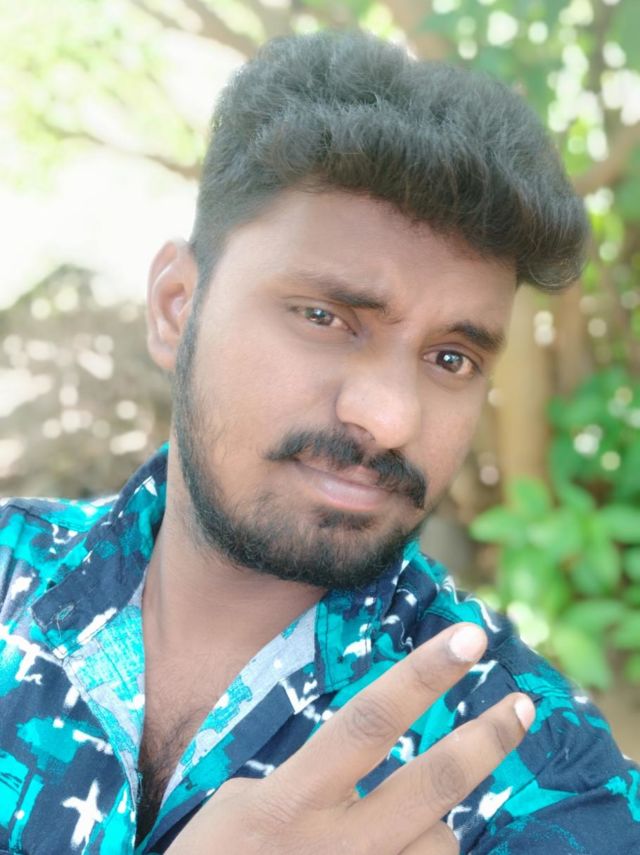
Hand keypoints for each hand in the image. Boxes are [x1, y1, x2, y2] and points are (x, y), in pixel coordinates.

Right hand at [165, 622, 533, 854]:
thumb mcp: (245, 802)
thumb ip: (312, 776)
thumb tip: (373, 756)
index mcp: (294, 799)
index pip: (370, 719)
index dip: (423, 673)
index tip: (469, 636)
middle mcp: (338, 846)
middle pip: (433, 781)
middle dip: (486, 739)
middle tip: (521, 704)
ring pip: (440, 840)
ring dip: (430, 825)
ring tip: (385, 831)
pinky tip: (392, 852)